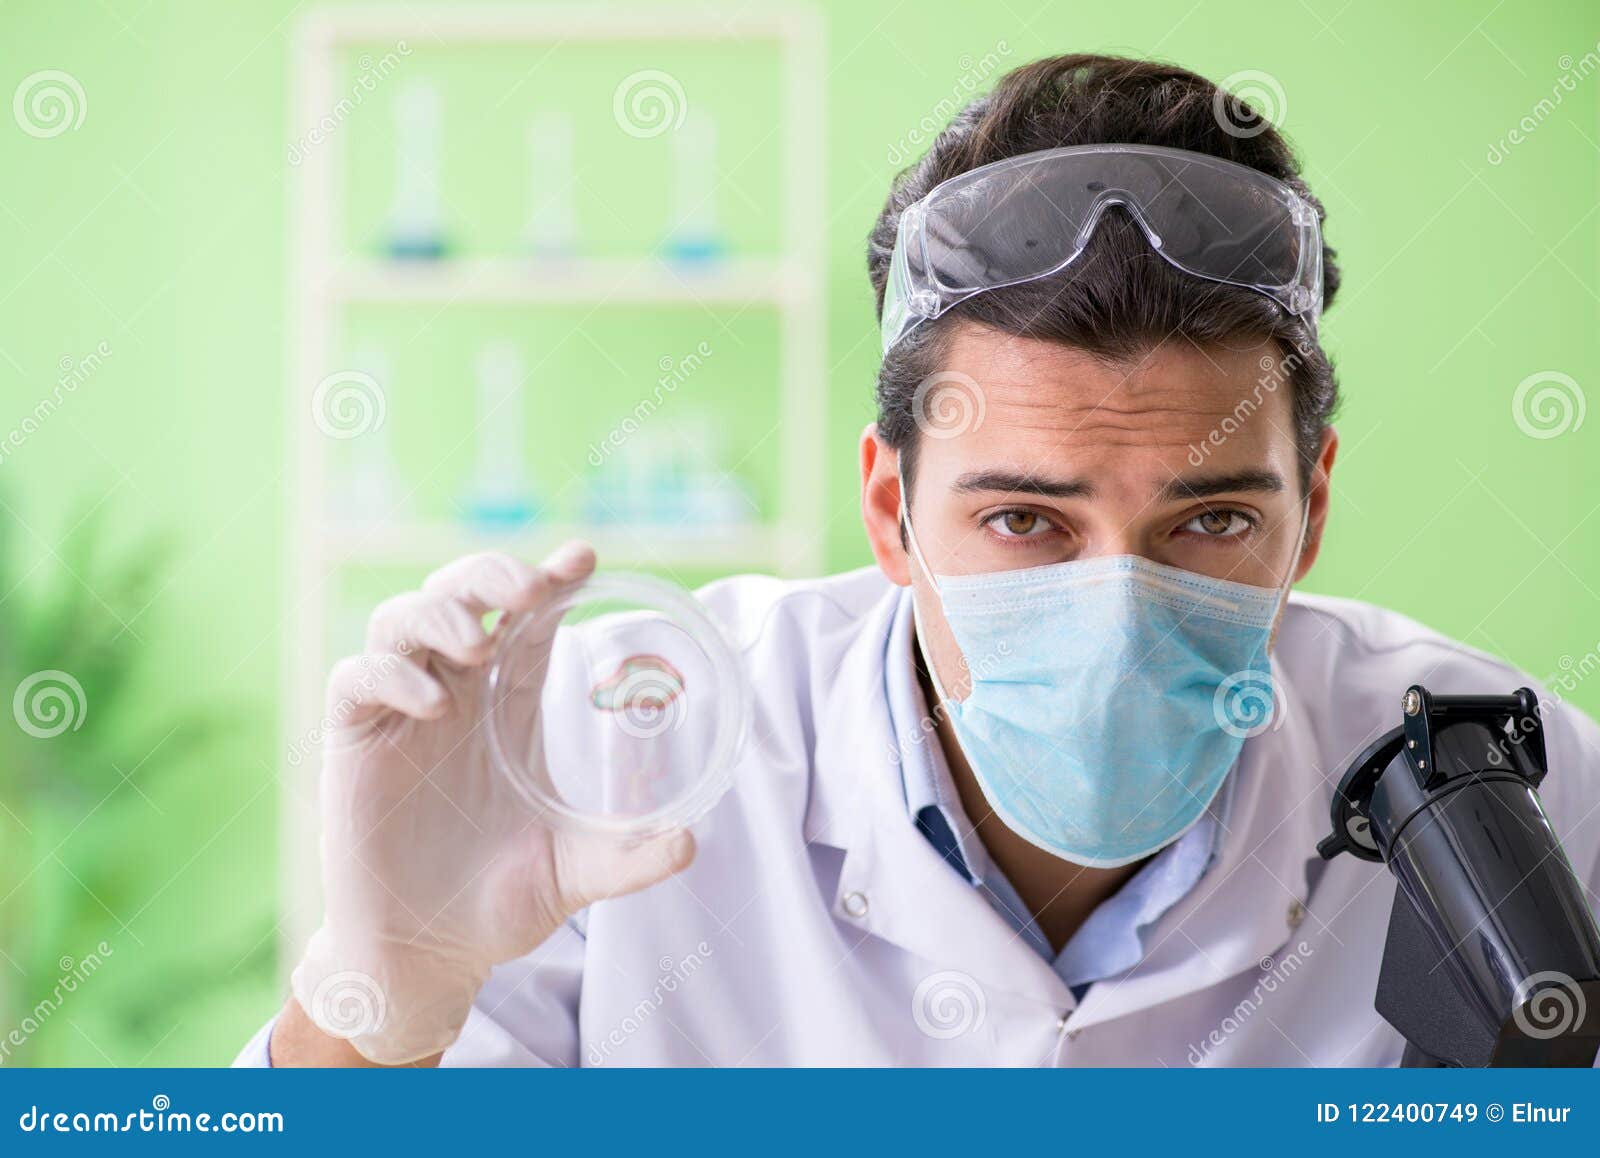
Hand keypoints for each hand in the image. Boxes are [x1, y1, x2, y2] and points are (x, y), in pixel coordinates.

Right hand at [290, 542, 694, 1064]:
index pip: (529, 622)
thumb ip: (629, 858)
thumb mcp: (574, 874)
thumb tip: (691, 844)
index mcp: (508, 706)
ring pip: (402, 619)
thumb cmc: (498, 904)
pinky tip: (431, 701)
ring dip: (439, 614)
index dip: (551, 581)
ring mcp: (400, 714)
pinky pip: (356, 679)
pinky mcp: (352, 742)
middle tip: (530, 587)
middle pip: (461, 594)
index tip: (584, 557)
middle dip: (491, 575)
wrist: (425, 955)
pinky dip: (390, 674)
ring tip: (478, 644)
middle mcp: (455, 694)